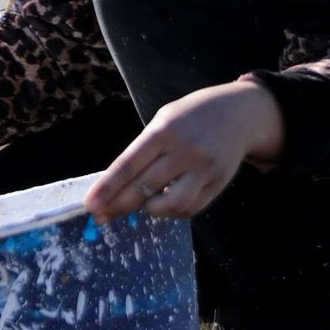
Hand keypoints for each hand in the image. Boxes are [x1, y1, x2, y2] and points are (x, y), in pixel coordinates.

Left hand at [82, 79, 283, 221]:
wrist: (239, 113)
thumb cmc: (191, 116)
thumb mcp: (164, 119)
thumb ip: (144, 150)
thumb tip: (117, 185)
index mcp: (164, 130)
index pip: (129, 165)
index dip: (107, 187)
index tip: (90, 204)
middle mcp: (185, 151)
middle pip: (145, 187)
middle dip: (118, 205)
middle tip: (100, 216)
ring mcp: (204, 169)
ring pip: (170, 204)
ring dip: (149, 210)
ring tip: (140, 205)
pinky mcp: (218, 184)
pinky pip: (190, 208)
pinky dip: (172, 211)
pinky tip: (162, 204)